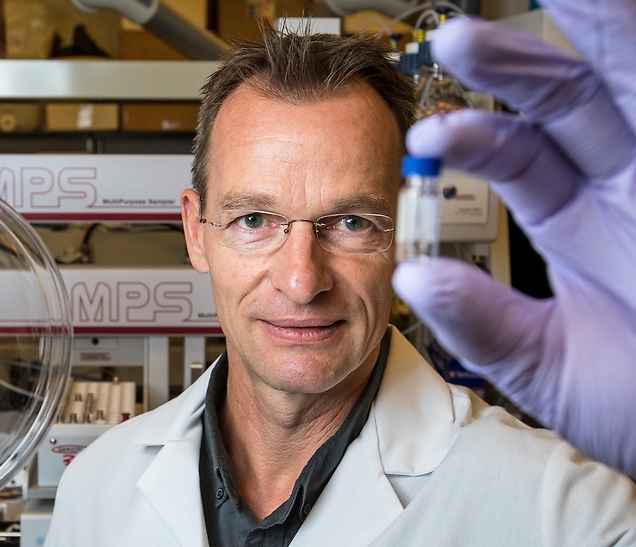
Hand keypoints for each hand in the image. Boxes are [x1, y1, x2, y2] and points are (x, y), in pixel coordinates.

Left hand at [392, 1, 635, 477]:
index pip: (515, 154)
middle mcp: (621, 185)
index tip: (425, 137)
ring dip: (594, 31)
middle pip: (566, 100)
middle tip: (456, 31)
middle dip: (516, 61)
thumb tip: (410, 277)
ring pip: (626, 83)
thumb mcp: (544, 366)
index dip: (470, 137)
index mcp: (575, 219)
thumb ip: (481, 321)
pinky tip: (623, 22)